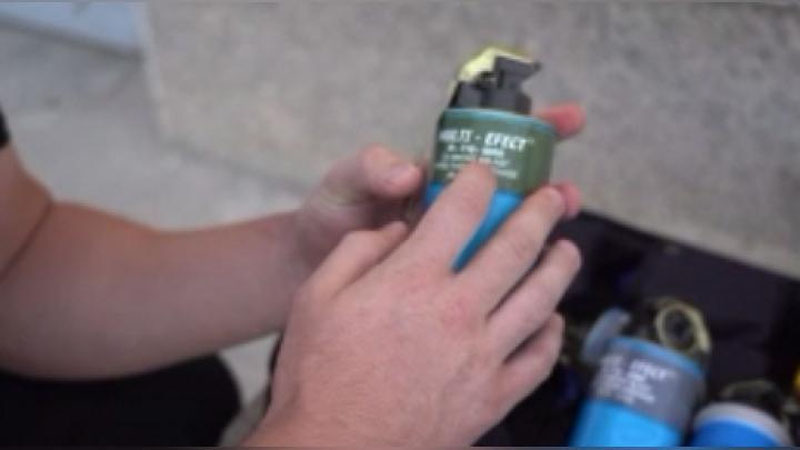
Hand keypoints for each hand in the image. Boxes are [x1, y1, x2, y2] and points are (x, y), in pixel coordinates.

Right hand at [248, 163, 581, 445]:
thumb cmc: (318, 376)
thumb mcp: (316, 298)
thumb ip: (357, 252)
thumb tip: (397, 231)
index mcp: (412, 281)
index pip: (459, 211)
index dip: (477, 180)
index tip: (484, 172)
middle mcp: (457, 312)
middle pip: (516, 247)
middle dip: (539, 213)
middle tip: (551, 199)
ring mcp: (481, 357)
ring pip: (540, 299)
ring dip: (560, 266)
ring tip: (566, 249)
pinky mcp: (492, 398)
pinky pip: (538, 358)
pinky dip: (552, 334)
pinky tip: (552, 319)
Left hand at [290, 102, 585, 269]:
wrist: (307, 268)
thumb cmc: (330, 214)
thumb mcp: (346, 181)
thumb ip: (373, 167)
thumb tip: (411, 171)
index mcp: (438, 176)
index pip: (492, 143)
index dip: (533, 129)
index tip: (569, 121)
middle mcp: (454, 211)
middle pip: (515, 194)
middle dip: (548, 190)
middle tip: (567, 197)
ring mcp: (454, 249)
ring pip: (509, 240)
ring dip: (539, 238)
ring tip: (559, 244)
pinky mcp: (449, 285)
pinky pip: (489, 282)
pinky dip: (514, 284)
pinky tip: (534, 292)